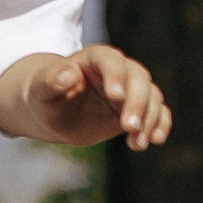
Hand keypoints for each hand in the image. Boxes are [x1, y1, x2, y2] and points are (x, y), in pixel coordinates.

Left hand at [0, 44, 173, 153]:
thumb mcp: (42, 90)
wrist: (55, 113)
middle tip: (129, 127)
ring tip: (136, 143)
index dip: (115, 76)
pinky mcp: (138, 108)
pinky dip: (160, 125)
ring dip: (149, 119)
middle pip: (138, 79)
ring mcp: (131, 89)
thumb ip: (51, 80)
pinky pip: (158, 112)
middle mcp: (118, 70)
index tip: (115, 96)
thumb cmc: (46, 97)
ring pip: (152, 96)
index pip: (111, 61)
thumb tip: (68, 74)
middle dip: (137, 102)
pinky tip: (155, 140)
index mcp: (95, 58)